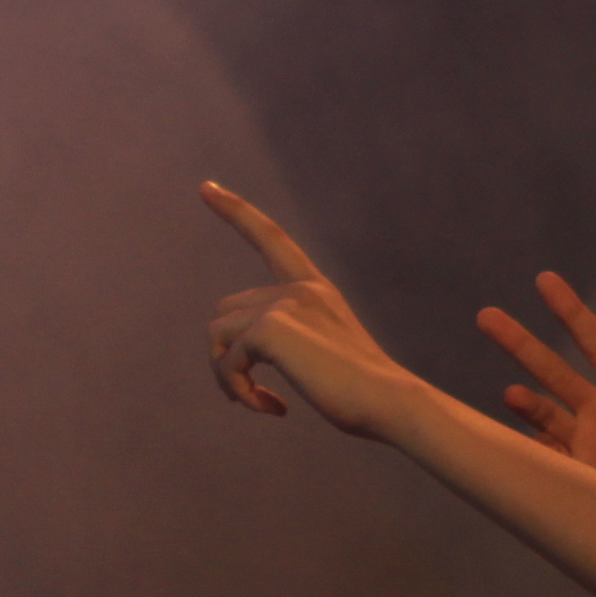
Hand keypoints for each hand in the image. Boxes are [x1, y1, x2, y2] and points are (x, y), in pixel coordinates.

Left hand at [202, 182, 424, 438]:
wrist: (389, 402)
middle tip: (247, 393)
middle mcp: (300, 288)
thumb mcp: (325, 353)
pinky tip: (272, 408)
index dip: (236, 211)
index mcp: (315, 288)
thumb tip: (231, 353)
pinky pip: (227, 361)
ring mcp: (285, 303)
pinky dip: (239, 390)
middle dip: (225, 355)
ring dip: (227, 375)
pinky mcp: (272, 328)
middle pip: (226, 311)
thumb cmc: (364, 394)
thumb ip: (289, 338)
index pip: (270, 237)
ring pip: (217, 335)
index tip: (206, 187)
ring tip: (254, 401)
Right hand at [475, 272, 595, 515]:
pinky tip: (520, 432)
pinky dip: (529, 442)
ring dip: (523, 398)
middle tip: (486, 316)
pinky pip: (542, 453)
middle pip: (555, 370)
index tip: (545, 280)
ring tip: (508, 391)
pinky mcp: (568, 474)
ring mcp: (580, 444)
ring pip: (542, 409)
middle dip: (522, 343)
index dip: (571, 313)